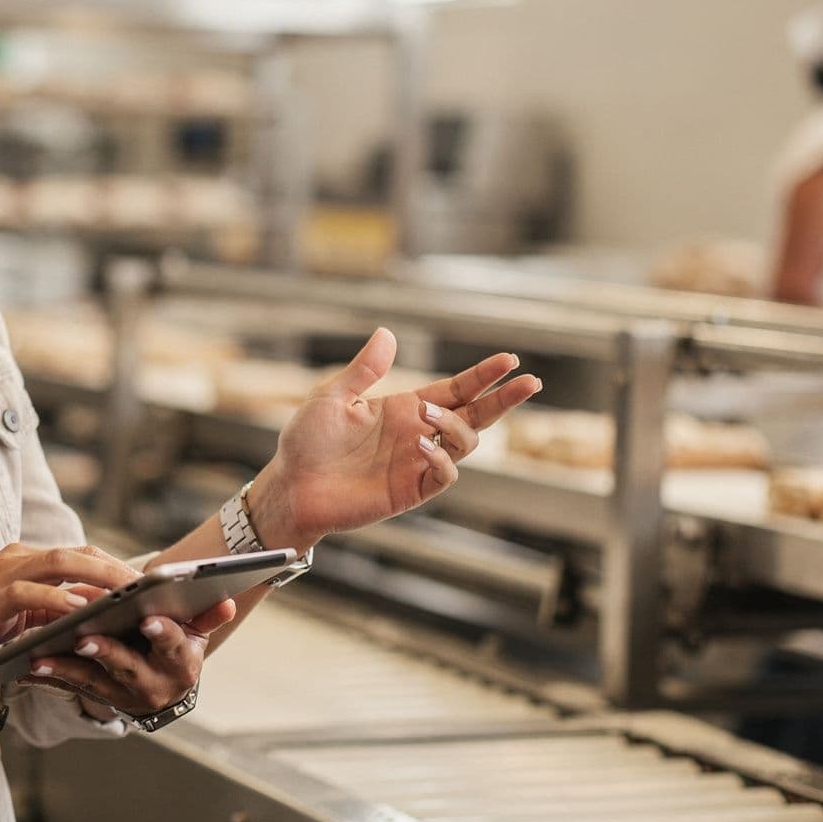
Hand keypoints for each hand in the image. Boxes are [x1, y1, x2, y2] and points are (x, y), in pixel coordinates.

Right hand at [0, 543, 136, 684]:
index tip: (147, 586)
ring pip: (62, 562)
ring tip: (131, 594)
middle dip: (118, 568)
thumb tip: (88, 629)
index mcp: (22, 563)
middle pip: (79, 552)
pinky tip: (84, 613)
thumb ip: (45, 619)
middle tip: (152, 588)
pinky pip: (32, 592)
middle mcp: (15, 559)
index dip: (114, 567)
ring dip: (100, 577)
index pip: (79, 556)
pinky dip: (61, 601)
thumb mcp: (12, 625)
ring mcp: (2, 574)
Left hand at [17, 598, 237, 716]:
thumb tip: (227, 600)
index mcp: (181, 664)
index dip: (162, 633)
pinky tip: (25, 665)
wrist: (160, 685)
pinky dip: (48, 675)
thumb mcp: (195, 633)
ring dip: (65, 667)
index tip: (148, 619)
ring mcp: (122, 697)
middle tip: (85, 637)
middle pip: (128, 667)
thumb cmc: (175, 646)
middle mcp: (153, 686)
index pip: (174, 646)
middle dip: (106, 651)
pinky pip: (69, 688)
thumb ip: (207, 616)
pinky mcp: (96, 699)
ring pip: (92, 682)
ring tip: (41, 654)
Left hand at [250, 330, 540, 549]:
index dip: (483, 376)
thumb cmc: (307, 442)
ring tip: (429, 415)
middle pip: (475, 415)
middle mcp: (419, 433)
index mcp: (404, 408)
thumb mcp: (331, 397)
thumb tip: (387, 332)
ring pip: (465, 443)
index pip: (456, 389)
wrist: (292, 486)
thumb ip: (363, 370)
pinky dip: (442, 457)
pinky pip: (443, 474)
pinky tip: (422, 444)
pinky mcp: (410, 490)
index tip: (510, 360)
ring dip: (458, 426)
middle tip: (530, 383)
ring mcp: (417, 462)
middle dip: (504, 400)